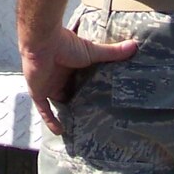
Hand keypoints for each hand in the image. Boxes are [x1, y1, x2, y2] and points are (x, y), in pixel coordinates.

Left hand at [21, 24, 138, 134]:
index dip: (89, 90)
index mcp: (71, 65)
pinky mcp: (38, 92)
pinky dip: (51, 120)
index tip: (101, 100)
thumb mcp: (92, 51)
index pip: (81, 81)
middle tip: (93, 118)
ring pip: (58, 103)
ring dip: (67, 113)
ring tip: (80, 128)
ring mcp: (48, 85)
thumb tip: (135, 46)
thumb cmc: (66, 44)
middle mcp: (59, 76)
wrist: (43, 42)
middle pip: (70, 93)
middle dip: (79, 104)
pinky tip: (61, 131)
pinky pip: (44, 110)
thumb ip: (112, 52)